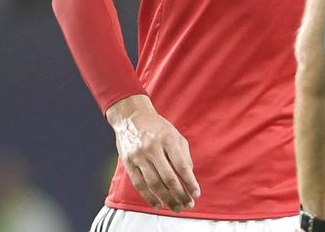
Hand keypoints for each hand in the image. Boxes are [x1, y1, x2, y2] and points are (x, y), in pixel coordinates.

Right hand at [106, 95, 200, 212]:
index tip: (196, 194)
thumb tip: (189, 176)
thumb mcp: (175, 135)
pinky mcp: (128, 163)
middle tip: (188, 205)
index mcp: (168, 140)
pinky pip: (139, 184)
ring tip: (175, 207)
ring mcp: (139, 156)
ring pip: (154, 184)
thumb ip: (184, 155)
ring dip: (166, 199)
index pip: (182, 166)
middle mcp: (153, 148)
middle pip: (168, 178)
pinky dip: (149, 197)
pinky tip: (158, 204)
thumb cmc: (158, 128)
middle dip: (180, 194)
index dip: (190, 182)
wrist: (131, 117)